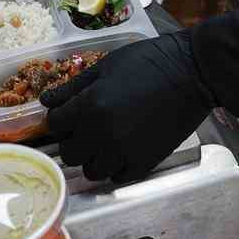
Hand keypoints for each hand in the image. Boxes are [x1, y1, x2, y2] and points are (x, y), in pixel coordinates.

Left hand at [42, 32, 215, 182]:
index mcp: (90, 105)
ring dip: (94, 158)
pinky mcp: (145, 162)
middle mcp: (103, 133)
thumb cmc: (149, 61)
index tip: (69, 116)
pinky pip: (117, 177)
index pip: (56, 126)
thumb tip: (46, 102)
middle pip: (70, 154)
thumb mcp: (106, 66)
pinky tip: (123, 148)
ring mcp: (124, 151)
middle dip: (75, 141)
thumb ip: (73, 87)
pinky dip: (116, 166)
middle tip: (87, 128)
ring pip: (92, 171)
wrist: (192, 72)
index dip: (60, 120)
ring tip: (106, 141)